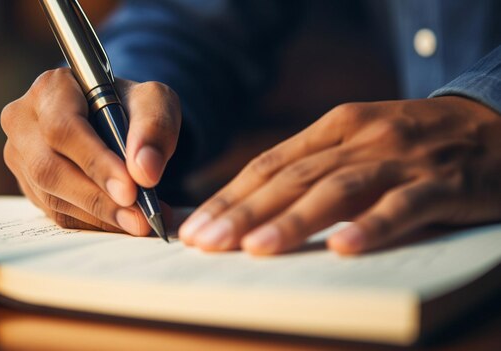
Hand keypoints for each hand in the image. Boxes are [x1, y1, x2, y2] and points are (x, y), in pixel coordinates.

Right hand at [1, 68, 180, 234]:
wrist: (114, 118)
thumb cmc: (130, 105)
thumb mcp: (154, 101)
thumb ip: (155, 127)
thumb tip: (145, 171)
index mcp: (50, 88)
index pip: (63, 128)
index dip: (95, 162)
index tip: (130, 190)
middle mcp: (24, 120)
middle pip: (49, 168)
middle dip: (98, 198)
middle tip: (139, 219)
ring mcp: (20, 155)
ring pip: (52, 196)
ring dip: (99, 216)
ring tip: (141, 222)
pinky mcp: (28, 185)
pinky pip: (56, 213)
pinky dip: (93, 223)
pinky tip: (123, 223)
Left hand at [179, 96, 500, 254]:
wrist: (491, 126)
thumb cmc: (411, 143)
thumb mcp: (358, 143)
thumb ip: (313, 169)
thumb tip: (255, 206)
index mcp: (335, 127)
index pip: (269, 164)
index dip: (230, 196)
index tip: (197, 226)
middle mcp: (361, 138)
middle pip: (292, 178)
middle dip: (244, 212)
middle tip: (207, 242)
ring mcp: (400, 159)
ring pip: (338, 189)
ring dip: (294, 220)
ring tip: (257, 249)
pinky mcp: (442, 182)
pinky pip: (404, 206)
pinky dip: (373, 226)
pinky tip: (344, 249)